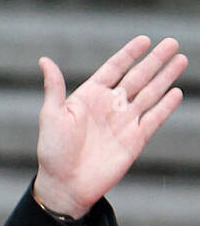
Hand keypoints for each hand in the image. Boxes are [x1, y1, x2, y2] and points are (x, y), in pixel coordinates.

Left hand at [33, 35, 186, 217]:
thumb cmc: (53, 152)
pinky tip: (176, 92)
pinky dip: (165, 106)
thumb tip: (44, 60)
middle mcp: (110, 106)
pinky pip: (154, 119)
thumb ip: (54, 87)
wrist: (65, 185)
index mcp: (90, 97)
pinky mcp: (134, 141)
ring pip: (150, 94)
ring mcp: (123, 123)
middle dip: (155, 60)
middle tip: (172, 43)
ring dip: (165, 77)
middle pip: (137, 77)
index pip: (114, 69)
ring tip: (181, 59)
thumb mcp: (51, 115)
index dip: (129, 54)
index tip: (144, 40)